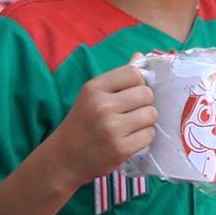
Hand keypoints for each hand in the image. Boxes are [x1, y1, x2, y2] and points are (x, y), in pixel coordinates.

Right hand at [47, 62, 156, 182]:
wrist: (64, 158)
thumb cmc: (82, 123)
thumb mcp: (92, 95)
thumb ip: (118, 78)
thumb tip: (140, 56)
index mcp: (94, 88)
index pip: (134, 73)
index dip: (138, 83)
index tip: (130, 94)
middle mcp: (102, 105)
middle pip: (146, 94)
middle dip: (144, 103)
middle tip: (131, 113)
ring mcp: (111, 128)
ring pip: (151, 114)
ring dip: (146, 121)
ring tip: (131, 126)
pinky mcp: (120, 149)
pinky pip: (149, 135)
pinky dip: (144, 138)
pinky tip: (130, 139)